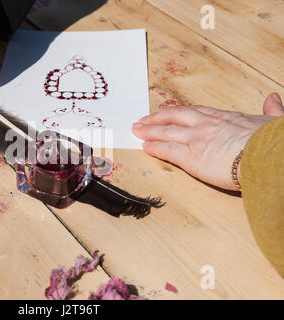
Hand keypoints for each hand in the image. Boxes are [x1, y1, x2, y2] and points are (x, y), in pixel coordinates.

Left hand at [132, 93, 283, 189]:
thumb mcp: (275, 122)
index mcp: (226, 117)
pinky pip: (167, 150)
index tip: (171, 112)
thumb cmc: (273, 143)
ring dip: (150, 131)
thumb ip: (273, 111)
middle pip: (176, 116)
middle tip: (145, 119)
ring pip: (167, 132)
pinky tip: (145, 146)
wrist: (269, 155)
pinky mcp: (190, 157)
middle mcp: (207, 125)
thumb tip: (274, 99)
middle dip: (158, 117)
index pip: (197, 112)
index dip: (181, 113)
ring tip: (138, 130)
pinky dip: (154, 147)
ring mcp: (196, 139)